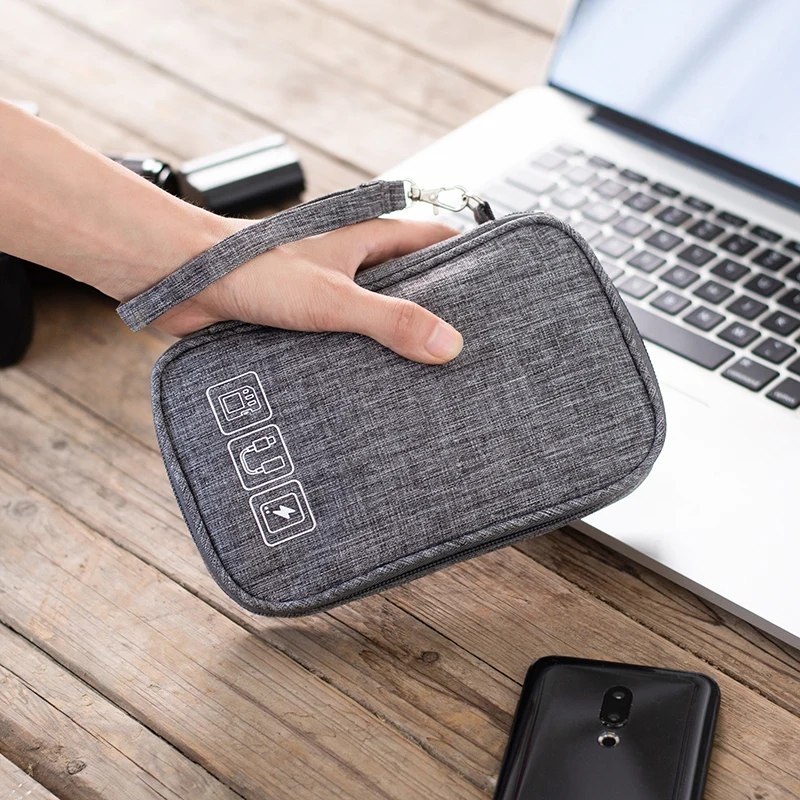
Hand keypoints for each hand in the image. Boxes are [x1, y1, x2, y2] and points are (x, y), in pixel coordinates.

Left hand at [155, 217, 463, 363]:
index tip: (497, 290)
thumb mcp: (333, 297)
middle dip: (437, 309)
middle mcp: (352, 260)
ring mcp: (328, 287)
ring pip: (378, 311)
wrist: (183, 279)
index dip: (470, 259)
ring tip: (427, 375)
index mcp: (368, 238)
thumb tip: (450, 345)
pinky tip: (373, 384)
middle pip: (412, 280)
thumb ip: (391, 320)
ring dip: (395, 337)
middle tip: (466, 347)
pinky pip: (345, 334)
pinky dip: (360, 354)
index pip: (437, 239)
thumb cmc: (250, 268)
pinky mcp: (303, 315)